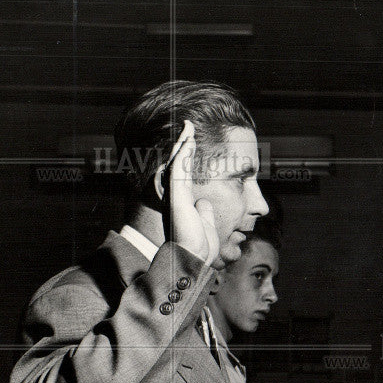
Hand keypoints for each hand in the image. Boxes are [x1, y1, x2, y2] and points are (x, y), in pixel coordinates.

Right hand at [164, 121, 220, 267]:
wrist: (193, 258)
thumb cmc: (200, 246)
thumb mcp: (206, 224)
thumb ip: (204, 212)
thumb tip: (205, 203)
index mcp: (185, 200)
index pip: (186, 172)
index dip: (188, 155)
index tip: (192, 139)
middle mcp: (178, 195)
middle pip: (180, 162)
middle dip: (184, 143)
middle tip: (188, 125)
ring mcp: (176, 195)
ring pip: (178, 162)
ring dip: (184, 143)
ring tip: (188, 126)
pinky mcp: (178, 197)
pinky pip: (180, 171)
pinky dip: (184, 155)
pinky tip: (187, 141)